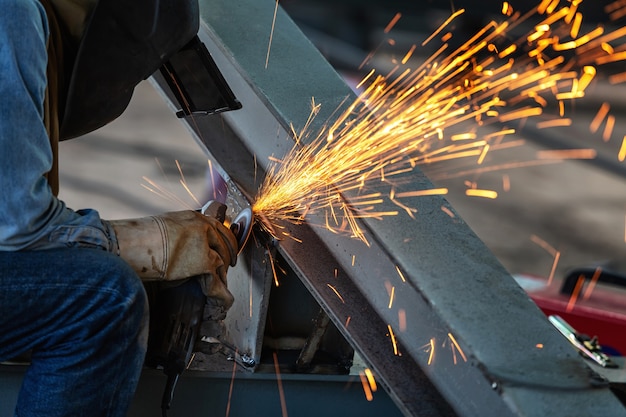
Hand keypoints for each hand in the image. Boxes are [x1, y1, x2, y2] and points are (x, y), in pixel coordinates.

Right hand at [106, 211, 237, 303]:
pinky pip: (216, 276)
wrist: (131, 244)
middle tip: (229, 265)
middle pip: (225, 241)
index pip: (216, 227)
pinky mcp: (203, 260)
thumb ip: (180, 235)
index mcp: (192, 217)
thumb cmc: (139, 240)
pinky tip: (221, 295)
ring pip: (222, 259)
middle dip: (228, 254)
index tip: (226, 248)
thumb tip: (182, 248)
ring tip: (222, 281)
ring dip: (222, 272)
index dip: (224, 240)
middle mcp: (202, 226)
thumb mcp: (164, 228)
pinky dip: (220, 289)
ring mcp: (204, 242)